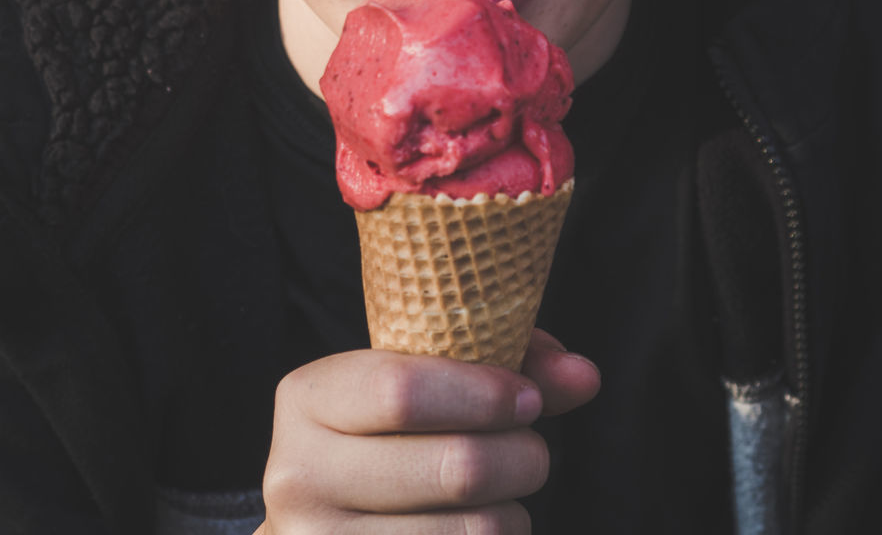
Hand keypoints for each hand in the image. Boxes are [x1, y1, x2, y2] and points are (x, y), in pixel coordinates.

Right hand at [257, 329, 599, 532]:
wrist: (325, 516)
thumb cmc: (389, 434)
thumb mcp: (423, 379)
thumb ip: (503, 362)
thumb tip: (584, 375)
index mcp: (306, 400)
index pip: (400, 391)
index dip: (482, 393)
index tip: (527, 398)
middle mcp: (297, 477)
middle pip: (453, 467)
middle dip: (520, 456)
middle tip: (532, 451)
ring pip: (472, 532)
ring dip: (513, 512)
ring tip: (506, 495)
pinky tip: (480, 529)